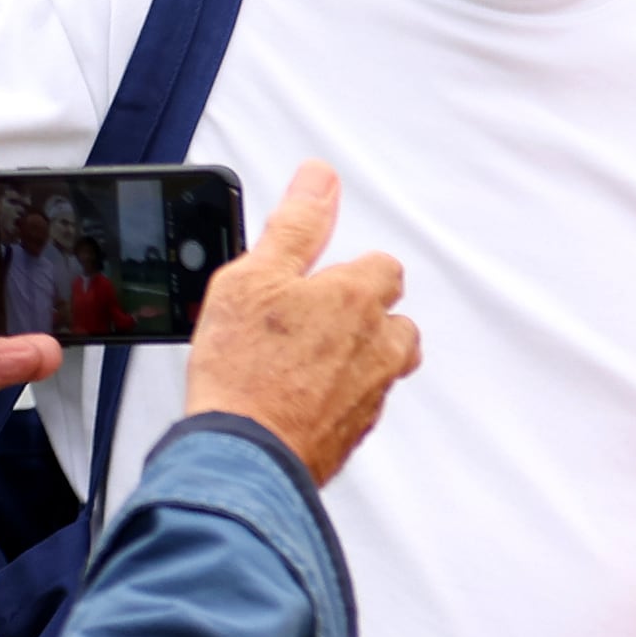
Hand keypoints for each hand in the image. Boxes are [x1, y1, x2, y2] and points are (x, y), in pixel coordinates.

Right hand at [179, 161, 420, 488]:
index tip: (319, 279)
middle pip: (393, 318)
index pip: (382, 267)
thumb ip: (296, 225)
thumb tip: (320, 178)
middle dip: (363, 316)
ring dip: (359, 357)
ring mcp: (371, 393)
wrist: (242, 458)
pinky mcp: (355, 433)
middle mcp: (378, 345)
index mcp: (358, 298)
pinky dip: (341, 398)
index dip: (349, 270)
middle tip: (310, 323)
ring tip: (309, 362)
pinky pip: (362, 404)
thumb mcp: (254, 276)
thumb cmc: (243, 371)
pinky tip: (302, 399)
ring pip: (384, 363)